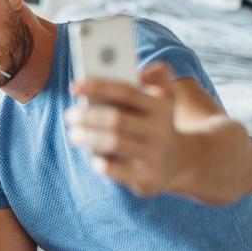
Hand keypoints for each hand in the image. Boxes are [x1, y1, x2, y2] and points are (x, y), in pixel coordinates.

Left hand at [65, 62, 181, 196]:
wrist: (181, 161)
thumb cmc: (156, 122)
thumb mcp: (164, 96)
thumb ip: (157, 76)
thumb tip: (140, 72)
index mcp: (161, 106)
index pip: (126, 92)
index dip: (98, 87)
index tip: (74, 86)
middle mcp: (160, 130)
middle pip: (117, 119)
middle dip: (88, 116)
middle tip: (69, 115)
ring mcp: (154, 155)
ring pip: (114, 143)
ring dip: (88, 137)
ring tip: (73, 134)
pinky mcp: (148, 178)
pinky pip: (117, 171)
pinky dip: (101, 163)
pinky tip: (93, 158)